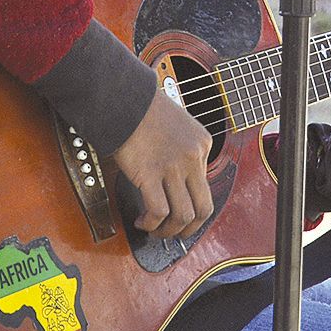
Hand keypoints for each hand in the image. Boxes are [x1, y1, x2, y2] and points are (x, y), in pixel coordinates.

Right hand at [112, 89, 213, 238]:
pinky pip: (159, 211)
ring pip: (183, 215)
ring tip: (155, 230)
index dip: (191, 203)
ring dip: (169, 231)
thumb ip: (184, 150)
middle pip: (204, 208)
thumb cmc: (144, 109)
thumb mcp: (179, 124)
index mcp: (202, 143)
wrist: (124, 98)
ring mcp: (173, 167)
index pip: (206, 185)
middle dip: (190, 228)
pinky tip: (143, 221)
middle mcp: (192, 157)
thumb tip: (177, 181)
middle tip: (176, 233)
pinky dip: (152, 223)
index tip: (177, 209)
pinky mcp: (150, 174)